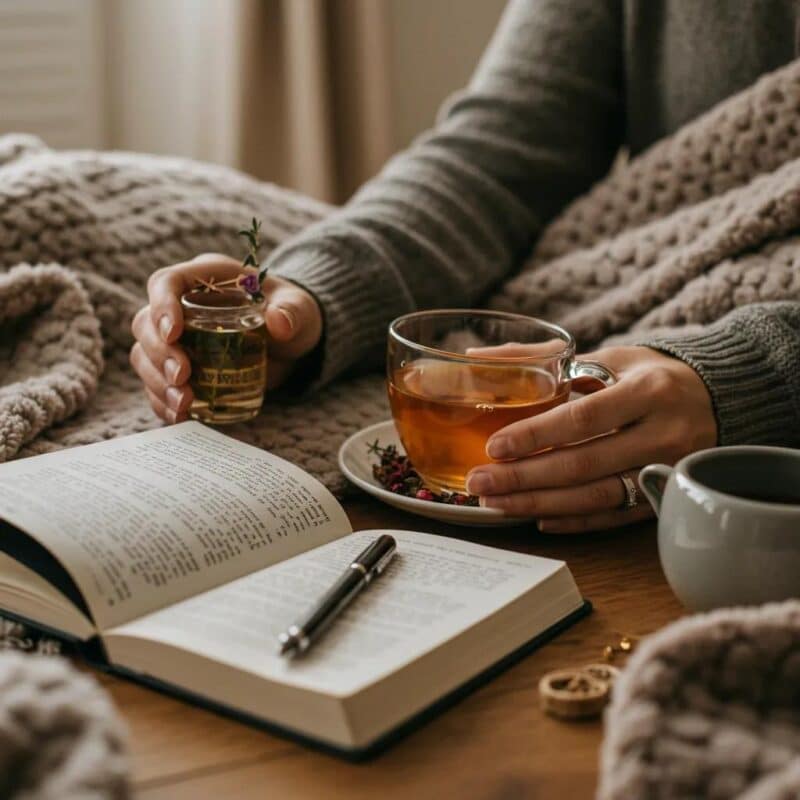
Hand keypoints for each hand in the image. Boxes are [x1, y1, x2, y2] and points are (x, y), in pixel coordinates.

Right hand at [130, 254, 322, 421]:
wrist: (294, 342)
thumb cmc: (293, 314)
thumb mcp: (300, 308)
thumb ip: (293, 311)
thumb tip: (279, 321)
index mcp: (205, 278)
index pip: (166, 283)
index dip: (162, 306)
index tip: (174, 334)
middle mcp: (182, 305)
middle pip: (146, 323)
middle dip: (159, 353)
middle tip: (182, 377)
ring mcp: (178, 339)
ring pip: (145, 356)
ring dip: (157, 381)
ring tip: (183, 403)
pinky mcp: (182, 368)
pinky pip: (157, 384)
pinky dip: (163, 401)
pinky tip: (180, 415)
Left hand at [465, 346, 717, 532]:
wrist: (720, 399)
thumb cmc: (651, 374)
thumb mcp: (609, 356)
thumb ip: (545, 359)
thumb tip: (479, 356)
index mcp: (648, 391)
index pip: (583, 419)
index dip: (536, 435)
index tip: (494, 447)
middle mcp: (662, 434)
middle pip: (584, 465)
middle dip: (525, 478)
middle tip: (480, 483)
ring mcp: (667, 471)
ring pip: (596, 497)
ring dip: (540, 504)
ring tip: (496, 504)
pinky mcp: (666, 497)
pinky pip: (615, 516)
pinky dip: (574, 521)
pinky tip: (537, 518)